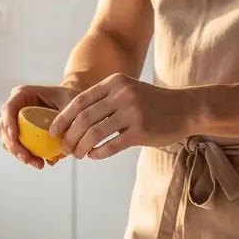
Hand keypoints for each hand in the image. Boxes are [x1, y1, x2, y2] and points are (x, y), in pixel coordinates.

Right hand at [0, 83, 78, 169]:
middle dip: (13, 145)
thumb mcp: (70, 102)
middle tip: (27, 158)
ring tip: (38, 163)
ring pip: (8, 141)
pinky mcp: (22, 135)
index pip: (9, 108)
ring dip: (20, 154)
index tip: (14, 136)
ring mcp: (17, 122)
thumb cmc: (69, 98)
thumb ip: (65, 116)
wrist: (72, 106)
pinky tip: (41, 162)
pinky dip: (27, 156)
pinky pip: (18, 147)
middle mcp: (16, 108)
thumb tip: (57, 135)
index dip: (8, 122)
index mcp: (23, 94)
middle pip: (4, 128)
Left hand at [50, 74, 197, 158]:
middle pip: (84, 118)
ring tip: (78, 155)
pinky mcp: (141, 131)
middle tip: (65, 148)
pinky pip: (112, 145)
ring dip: (81, 147)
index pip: (80, 101)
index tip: (53, 131)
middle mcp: (122, 95)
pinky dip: (98, 153)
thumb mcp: (128, 91)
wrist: (185, 109)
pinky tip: (94, 156)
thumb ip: (105, 100)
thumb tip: (74, 121)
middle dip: (70, 136)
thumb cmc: (152, 104)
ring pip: (95, 133)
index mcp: (114, 83)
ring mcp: (132, 112)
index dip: (63, 118)